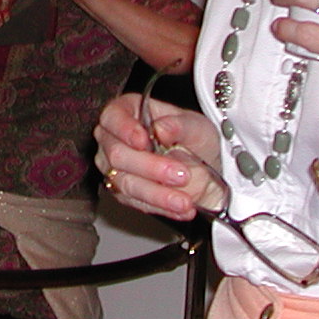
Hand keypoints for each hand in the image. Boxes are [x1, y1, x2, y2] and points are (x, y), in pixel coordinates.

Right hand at [94, 91, 225, 220]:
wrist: (207, 170)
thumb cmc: (196, 140)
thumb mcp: (196, 126)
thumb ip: (179, 125)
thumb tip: (161, 129)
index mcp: (128, 112)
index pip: (112, 117)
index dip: (124, 129)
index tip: (144, 140)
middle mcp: (116, 139)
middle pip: (117, 155)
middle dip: (150, 167)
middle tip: (180, 173)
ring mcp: (117, 168)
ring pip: (126, 184)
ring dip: (157, 194)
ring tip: (184, 200)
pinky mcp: (125, 194)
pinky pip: (137, 204)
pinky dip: (162, 207)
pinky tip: (181, 207)